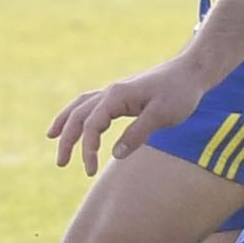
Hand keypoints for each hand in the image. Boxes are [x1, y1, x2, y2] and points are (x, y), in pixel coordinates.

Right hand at [48, 55, 207, 175]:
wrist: (192, 71)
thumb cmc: (180, 92)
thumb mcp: (162, 115)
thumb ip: (137, 134)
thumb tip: (115, 155)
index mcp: (117, 96)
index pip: (92, 124)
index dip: (87, 148)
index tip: (90, 170)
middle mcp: (111, 92)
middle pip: (79, 115)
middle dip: (67, 139)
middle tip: (61, 163)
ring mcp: (115, 92)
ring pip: (81, 106)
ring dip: (66, 123)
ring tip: (51, 138)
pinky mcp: (122, 96)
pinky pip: (92, 104)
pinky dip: (79, 114)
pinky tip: (76, 124)